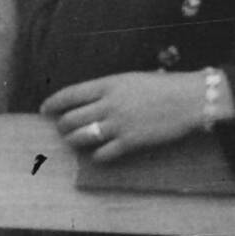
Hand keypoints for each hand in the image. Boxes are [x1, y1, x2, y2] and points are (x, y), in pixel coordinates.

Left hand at [43, 73, 211, 164]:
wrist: (190, 99)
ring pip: (80, 137)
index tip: (44, 110)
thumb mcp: (131, 79)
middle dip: (62, 126)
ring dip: (74, 141)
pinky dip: (96, 156)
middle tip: (64, 128)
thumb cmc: (163, 86)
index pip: (69, 95)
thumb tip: (87, 101)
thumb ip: (108, 90)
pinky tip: (99, 154)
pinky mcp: (129, 142)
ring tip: (76, 141)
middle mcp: (108, 104)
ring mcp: (118, 124)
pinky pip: (102, 154)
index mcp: (108, 84)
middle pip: (70, 119)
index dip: (52, 103)